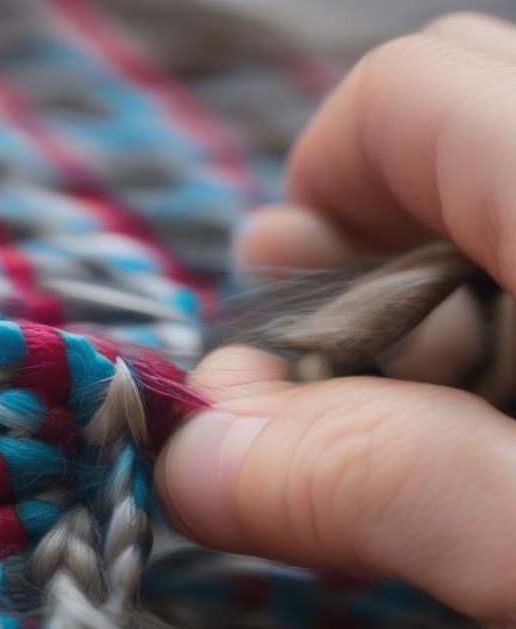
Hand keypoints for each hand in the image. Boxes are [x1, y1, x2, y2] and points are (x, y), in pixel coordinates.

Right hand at [157, 12, 515, 628]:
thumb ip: (374, 484)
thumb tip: (189, 459)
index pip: (409, 99)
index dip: (309, 219)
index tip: (281, 355)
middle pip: (465, 154)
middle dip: (369, 297)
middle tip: (346, 429)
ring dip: (445, 350)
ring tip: (445, 471)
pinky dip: (515, 377)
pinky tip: (512, 473)